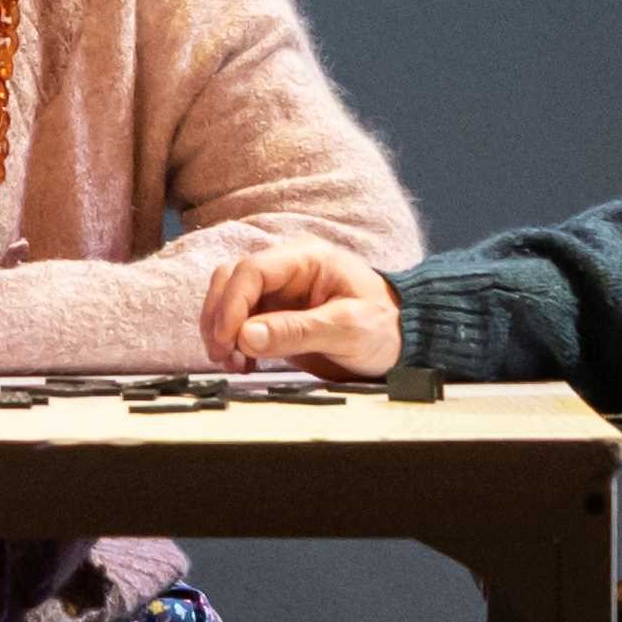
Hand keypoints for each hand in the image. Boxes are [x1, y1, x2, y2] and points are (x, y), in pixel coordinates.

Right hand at [203, 233, 403, 377]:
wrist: (402, 339)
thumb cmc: (385, 327)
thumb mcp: (348, 330)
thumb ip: (298, 331)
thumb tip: (246, 336)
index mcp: (306, 259)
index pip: (251, 271)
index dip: (231, 305)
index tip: (228, 340)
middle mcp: (287, 269)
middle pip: (230, 281)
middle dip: (219, 318)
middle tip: (224, 355)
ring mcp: (279, 292)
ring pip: (228, 299)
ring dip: (221, 331)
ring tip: (233, 363)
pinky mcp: (275, 314)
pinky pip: (239, 321)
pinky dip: (232, 341)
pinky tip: (242, 363)